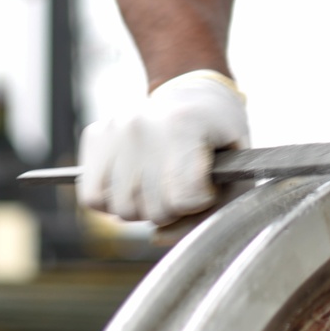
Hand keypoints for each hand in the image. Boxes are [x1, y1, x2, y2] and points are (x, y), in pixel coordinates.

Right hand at [77, 69, 249, 224]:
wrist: (193, 93)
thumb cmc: (218, 135)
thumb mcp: (235, 168)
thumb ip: (212, 212)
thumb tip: (157, 237)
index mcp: (184, 125)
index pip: (185, 199)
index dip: (201, 202)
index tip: (206, 183)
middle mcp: (142, 124)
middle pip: (153, 210)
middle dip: (173, 208)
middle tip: (182, 182)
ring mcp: (115, 128)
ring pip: (122, 210)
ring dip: (143, 207)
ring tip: (158, 181)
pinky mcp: (95, 135)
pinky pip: (93, 198)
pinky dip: (113, 201)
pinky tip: (134, 182)